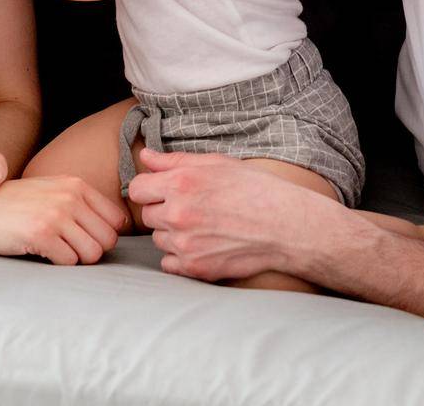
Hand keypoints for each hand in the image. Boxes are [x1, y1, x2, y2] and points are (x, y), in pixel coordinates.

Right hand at [0, 175, 127, 264]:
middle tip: (67, 249)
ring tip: (54, 251)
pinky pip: (70, 262)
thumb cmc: (12, 206)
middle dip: (91, 251)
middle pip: (108, 240)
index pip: (117, 220)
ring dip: (75, 259)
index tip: (84, 239)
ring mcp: (56, 214)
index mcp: (76, 185)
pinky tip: (41, 253)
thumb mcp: (51, 192)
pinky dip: (58, 264)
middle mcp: (70, 196)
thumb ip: (80, 203)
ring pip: (92, 254)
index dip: (103, 235)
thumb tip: (117, 228)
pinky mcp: (41, 234)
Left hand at [127, 149, 343, 281]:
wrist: (286, 226)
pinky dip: (179, 257)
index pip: (137, 189)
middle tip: (193, 208)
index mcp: (181, 183)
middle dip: (163, 211)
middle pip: (147, 215)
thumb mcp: (217, 164)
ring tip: (203, 226)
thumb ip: (175, 161)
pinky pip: (168, 263)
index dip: (150, 188)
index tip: (164, 191)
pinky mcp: (194, 268)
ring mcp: (185, 244)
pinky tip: (202, 245)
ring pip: (159, 239)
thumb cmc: (255, 189)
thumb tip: (145, 156)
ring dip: (173, 234)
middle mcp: (178, 214)